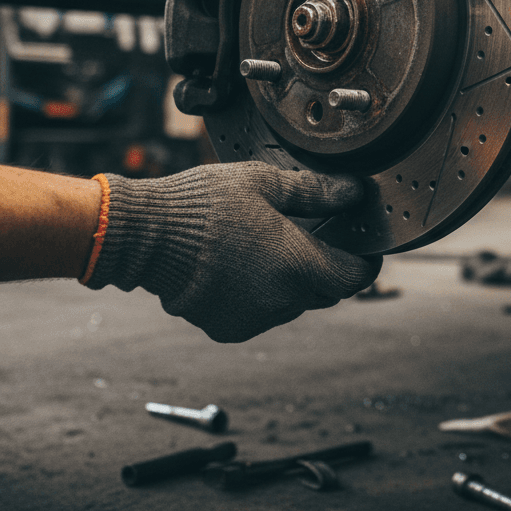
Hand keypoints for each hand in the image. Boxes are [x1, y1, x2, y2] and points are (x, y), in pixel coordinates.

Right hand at [83, 162, 379, 342]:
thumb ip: (316, 191)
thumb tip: (355, 191)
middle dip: (329, 266)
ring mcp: (253, 319)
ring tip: (272, 244)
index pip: (356, 277)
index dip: (366, 261)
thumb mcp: (266, 183)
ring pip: (294, 303)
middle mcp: (280, 301)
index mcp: (297, 265)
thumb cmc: (204, 203)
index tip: (364, 245)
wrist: (144, 235)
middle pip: (327, 291)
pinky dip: (263, 293)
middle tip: (319, 234)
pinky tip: (244, 263)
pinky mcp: (227, 328)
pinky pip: (262, 313)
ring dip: (294, 280)